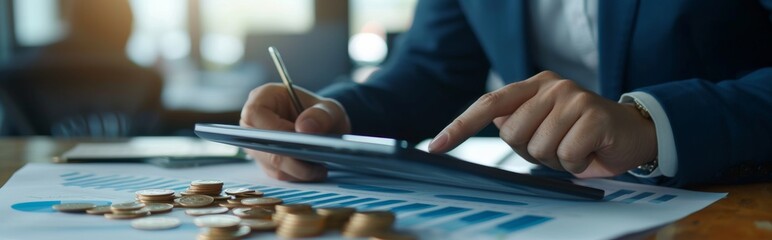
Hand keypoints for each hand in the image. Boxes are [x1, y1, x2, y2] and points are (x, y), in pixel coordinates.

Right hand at [240, 83, 350, 180]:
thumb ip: (321, 115)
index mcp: (262, 98)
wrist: (326, 128)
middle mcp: (253, 122)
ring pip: (270, 163)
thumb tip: (304, 128)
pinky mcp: (266, 163)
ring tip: (320, 169)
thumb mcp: (329, 108)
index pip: (255, 114)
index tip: (300, 141)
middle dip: (289, 157)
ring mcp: (257, 144)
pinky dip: (297, 176)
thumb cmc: (322, 113)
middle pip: (260, 145)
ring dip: (296, 170)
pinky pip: (278, 174)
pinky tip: (315, 172)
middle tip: (316, 162)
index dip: (274, 130)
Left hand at [428, 71, 656, 177]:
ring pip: (539, 147)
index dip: (461, 126)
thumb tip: (488, 120)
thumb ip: (516, 123)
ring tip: (574, 147)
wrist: (632, 134)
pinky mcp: (594, 115)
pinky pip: (566, 155)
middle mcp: (551, 86)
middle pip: (512, 133)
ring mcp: (574, 98)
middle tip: (556, 146)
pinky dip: (576, 164)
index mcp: (534, 85)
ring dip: (556, 159)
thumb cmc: (580, 135)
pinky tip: (589, 152)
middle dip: (530, 150)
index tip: (436, 146)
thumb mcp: (543, 127)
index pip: (489, 103)